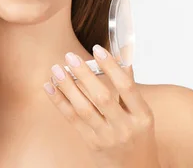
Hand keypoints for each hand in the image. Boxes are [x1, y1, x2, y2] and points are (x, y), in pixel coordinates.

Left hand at [43, 45, 160, 167]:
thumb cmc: (139, 138)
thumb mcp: (142, 114)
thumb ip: (130, 88)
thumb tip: (122, 58)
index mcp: (142, 116)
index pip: (126, 87)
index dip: (111, 67)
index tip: (98, 50)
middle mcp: (125, 127)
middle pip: (102, 97)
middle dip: (85, 74)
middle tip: (70, 56)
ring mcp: (107, 137)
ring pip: (84, 109)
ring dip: (68, 87)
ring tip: (57, 69)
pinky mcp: (91, 144)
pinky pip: (73, 120)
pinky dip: (60, 102)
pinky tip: (50, 87)